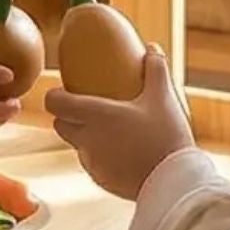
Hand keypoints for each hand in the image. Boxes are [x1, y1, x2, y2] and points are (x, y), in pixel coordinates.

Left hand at [47, 49, 192, 199]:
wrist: (174, 181)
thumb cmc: (167, 136)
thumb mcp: (163, 98)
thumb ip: (155, 70)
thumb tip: (151, 48)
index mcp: (95, 115)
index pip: (54, 103)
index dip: (55, 96)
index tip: (65, 92)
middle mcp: (86, 139)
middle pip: (60, 124)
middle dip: (68, 116)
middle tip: (88, 109)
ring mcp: (91, 162)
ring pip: (76, 145)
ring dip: (85, 137)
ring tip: (111, 131)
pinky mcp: (100, 180)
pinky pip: (92, 163)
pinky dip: (100, 156)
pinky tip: (123, 153)